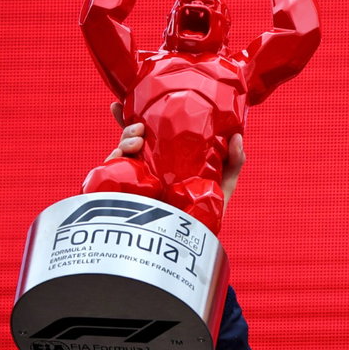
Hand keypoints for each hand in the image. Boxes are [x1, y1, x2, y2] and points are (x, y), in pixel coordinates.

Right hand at [105, 101, 245, 202]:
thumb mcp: (223, 187)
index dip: (135, 118)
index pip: (148, 136)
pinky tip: (123, 155)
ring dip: (124, 140)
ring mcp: (132, 182)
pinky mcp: (123, 195)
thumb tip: (236, 137)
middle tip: (139, 128)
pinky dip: (114, 160)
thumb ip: (233, 163)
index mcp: (164, 162)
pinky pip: (111, 173)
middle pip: (129, 140)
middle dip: (127, 126)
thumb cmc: (206, 216)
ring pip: (119, 153)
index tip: (126, 103)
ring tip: (136, 141)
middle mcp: (145, 169)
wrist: (191, 246)